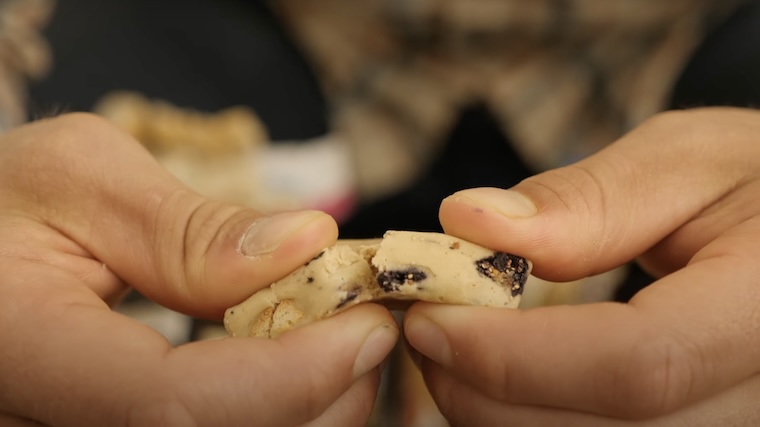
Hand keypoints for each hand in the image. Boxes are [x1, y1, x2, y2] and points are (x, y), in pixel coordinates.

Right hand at [0, 113, 397, 426]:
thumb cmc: (7, 200)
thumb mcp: (82, 177)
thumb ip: (191, 228)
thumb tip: (308, 246)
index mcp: (20, 352)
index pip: (172, 405)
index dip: (291, 376)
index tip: (369, 326)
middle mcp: (43, 425)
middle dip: (319, 399)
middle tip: (368, 328)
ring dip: (307, 410)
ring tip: (336, 341)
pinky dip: (275, 413)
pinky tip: (293, 369)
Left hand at [405, 107, 759, 424]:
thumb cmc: (750, 182)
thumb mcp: (684, 161)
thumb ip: (586, 201)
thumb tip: (466, 222)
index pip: (636, 365)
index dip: (514, 355)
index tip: (429, 319)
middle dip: (486, 393)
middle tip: (425, 330)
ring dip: (498, 414)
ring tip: (457, 346)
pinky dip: (531, 419)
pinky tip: (501, 376)